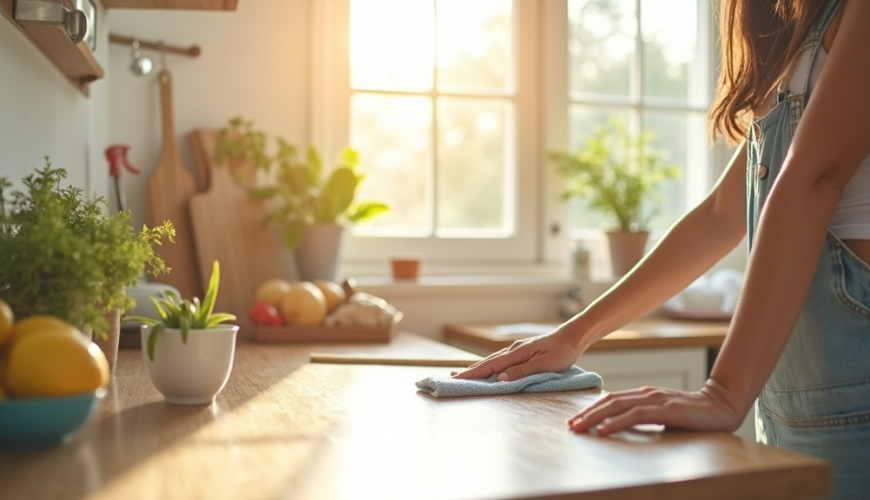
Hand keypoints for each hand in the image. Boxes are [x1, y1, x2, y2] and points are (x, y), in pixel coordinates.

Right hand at [451, 328, 582, 380]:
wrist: (572, 337)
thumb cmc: (562, 351)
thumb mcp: (545, 364)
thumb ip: (523, 371)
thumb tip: (501, 378)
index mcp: (516, 353)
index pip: (490, 365)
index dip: (473, 373)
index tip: (457, 378)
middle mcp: (513, 351)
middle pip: (487, 362)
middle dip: (469, 371)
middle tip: (451, 378)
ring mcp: (516, 351)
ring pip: (493, 361)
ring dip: (478, 368)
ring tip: (463, 374)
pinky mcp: (522, 353)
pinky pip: (501, 361)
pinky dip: (489, 366)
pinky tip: (487, 370)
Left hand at [567, 382, 742, 435]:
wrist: (722, 406)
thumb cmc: (692, 414)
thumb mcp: (663, 414)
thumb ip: (644, 417)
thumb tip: (621, 426)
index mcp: (644, 394)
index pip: (611, 400)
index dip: (592, 409)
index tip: (576, 420)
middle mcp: (646, 393)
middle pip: (609, 401)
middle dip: (587, 414)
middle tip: (571, 426)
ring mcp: (656, 400)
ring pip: (618, 406)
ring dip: (596, 417)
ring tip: (580, 428)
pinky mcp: (666, 410)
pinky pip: (635, 416)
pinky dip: (617, 422)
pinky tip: (604, 430)